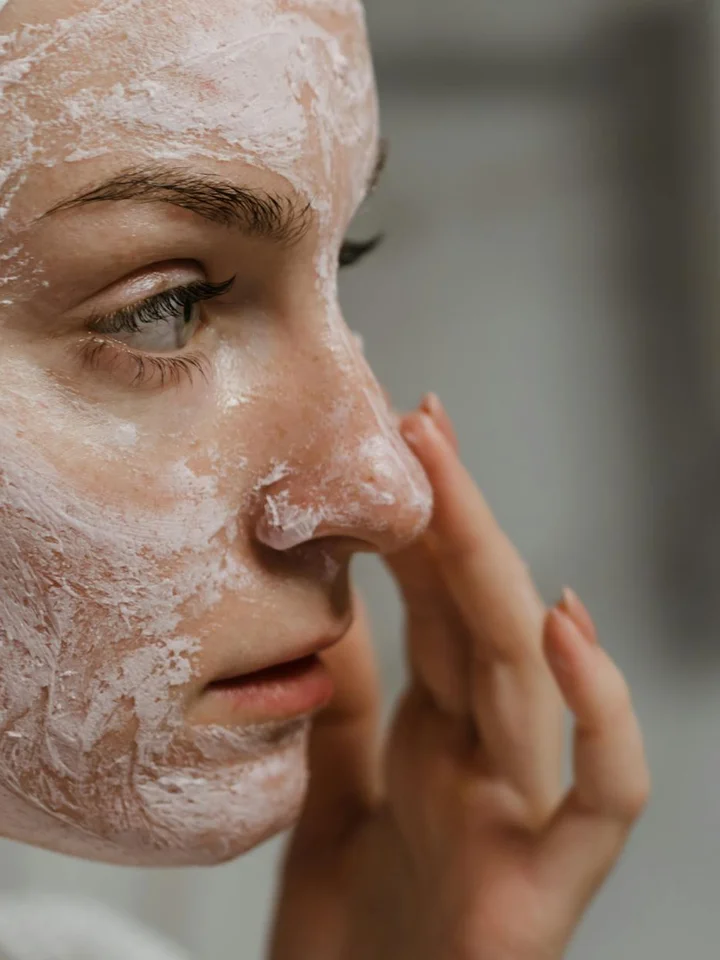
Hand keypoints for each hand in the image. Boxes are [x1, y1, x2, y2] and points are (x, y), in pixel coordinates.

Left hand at [269, 394, 649, 959]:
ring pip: (528, 674)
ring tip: (449, 482)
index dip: (423, 523)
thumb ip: (344, 709)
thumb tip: (331, 614)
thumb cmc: (354, 938)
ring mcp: (522, 811)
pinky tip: (563, 627)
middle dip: (454, 515)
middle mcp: (487, 756)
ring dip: (495, 571)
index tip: (398, 442)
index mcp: (440, 734)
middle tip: (418, 425)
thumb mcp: (332, 796)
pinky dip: (599, 711)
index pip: (439, 603)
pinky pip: (605, 794)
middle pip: (479, 615)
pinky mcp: (546, 884)